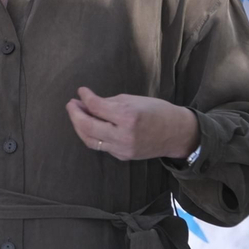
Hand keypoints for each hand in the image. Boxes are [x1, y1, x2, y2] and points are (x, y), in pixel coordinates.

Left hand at [64, 86, 199, 161]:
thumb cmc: (157, 111)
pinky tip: (90, 125)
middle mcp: (123, 135)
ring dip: (79, 127)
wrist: (177, 133)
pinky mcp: (122, 156)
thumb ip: (109, 102)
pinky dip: (92, 135)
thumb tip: (87, 102)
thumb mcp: (134, 100)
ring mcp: (122, 149)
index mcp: (128, 117)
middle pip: (87, 127)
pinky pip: (101, 146)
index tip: (81, 91)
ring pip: (90, 140)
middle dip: (75, 114)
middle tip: (71, 104)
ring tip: (76, 114)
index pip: (96, 107)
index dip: (85, 97)